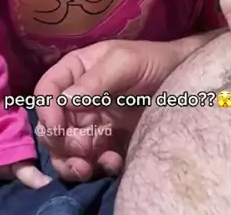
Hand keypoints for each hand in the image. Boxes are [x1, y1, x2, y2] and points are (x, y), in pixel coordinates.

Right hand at [34, 37, 195, 181]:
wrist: (184, 84)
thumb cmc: (152, 62)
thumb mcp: (124, 62)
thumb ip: (95, 80)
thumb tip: (66, 101)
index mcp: (76, 72)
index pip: (47, 91)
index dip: (46, 110)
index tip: (58, 127)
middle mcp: (77, 100)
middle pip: (51, 125)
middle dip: (60, 142)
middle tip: (81, 150)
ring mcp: (91, 124)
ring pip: (65, 149)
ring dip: (71, 162)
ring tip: (89, 169)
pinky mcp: (107, 144)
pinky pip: (90, 162)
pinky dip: (96, 167)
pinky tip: (113, 163)